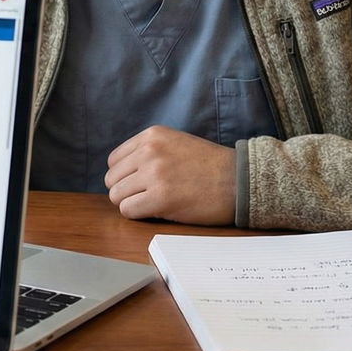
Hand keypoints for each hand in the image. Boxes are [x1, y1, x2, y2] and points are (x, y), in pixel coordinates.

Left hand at [104, 126, 234, 224]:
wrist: (239, 180)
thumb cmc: (210, 166)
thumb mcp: (176, 143)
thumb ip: (149, 151)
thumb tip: (121, 172)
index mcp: (152, 135)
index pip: (114, 160)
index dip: (125, 176)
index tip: (140, 183)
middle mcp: (149, 151)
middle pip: (112, 179)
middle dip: (126, 191)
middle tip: (146, 197)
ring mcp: (154, 174)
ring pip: (117, 196)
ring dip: (132, 204)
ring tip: (153, 204)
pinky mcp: (160, 198)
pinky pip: (128, 210)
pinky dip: (138, 215)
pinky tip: (157, 212)